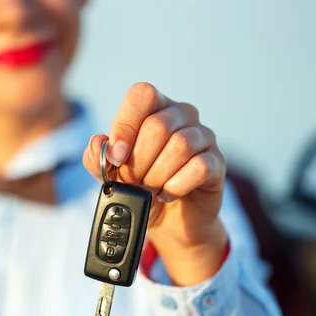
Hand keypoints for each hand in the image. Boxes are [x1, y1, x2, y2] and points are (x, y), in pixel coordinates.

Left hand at [83, 82, 227, 285]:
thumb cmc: (140, 188)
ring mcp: (203, 136)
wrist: (168, 220)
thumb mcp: (111, 175)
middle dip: (140, 162)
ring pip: (180, 146)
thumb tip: (98, 142)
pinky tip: (167, 193)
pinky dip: (176, 185)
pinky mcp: (217, 162)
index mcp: (154, 108)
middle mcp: (181, 115)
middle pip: (158, 126)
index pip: (142, 95)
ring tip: (151, 189)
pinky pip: (199, 167)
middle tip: (136, 181)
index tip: (117, 157)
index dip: (126, 126)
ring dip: (157, 175)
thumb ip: (98, 158)